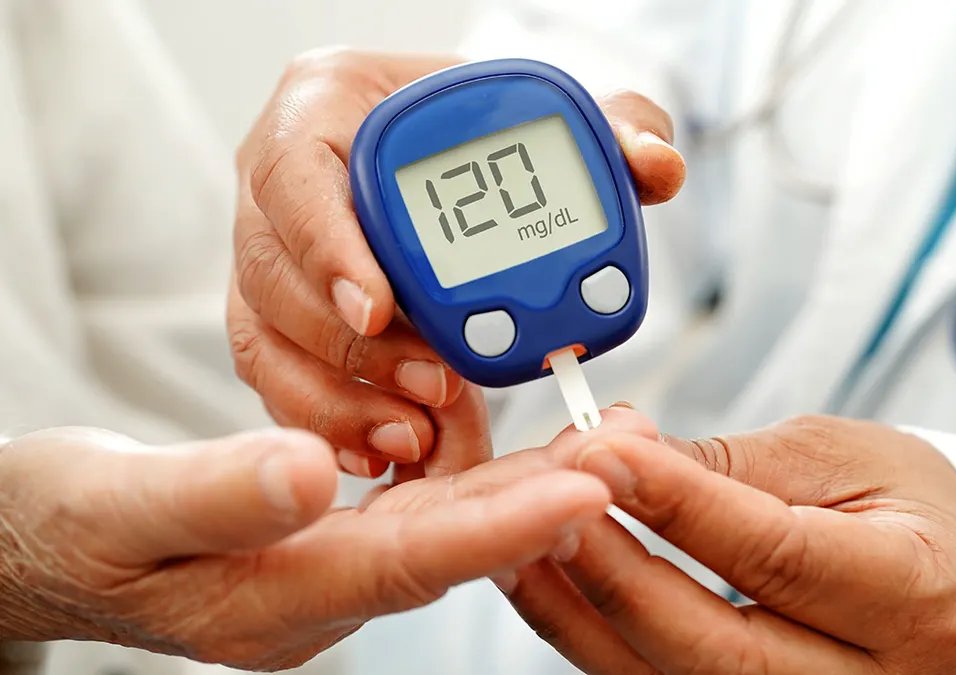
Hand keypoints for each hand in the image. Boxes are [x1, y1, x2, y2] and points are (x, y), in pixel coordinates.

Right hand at [0, 426, 609, 669]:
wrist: (41, 543)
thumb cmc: (65, 530)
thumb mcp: (115, 509)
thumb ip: (211, 496)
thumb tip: (311, 472)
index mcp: (271, 597)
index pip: (408, 562)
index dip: (500, 526)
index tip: (582, 489)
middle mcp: (319, 592)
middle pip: (456, 544)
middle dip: (549, 499)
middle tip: (632, 452)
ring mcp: (330, 569)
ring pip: (452, 524)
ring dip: (530, 482)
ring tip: (607, 437)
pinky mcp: (333, 538)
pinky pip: (426, 507)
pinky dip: (481, 473)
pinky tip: (526, 443)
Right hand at [228, 48, 685, 475]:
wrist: (443, 161)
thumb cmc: (477, 132)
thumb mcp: (546, 116)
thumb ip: (614, 126)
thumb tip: (656, 166)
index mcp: (325, 109)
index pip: (296, 173)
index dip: (330, 247)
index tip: (383, 306)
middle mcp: (277, 188)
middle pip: (276, 276)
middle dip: (354, 347)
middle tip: (437, 385)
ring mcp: (270, 259)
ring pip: (267, 340)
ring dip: (340, 399)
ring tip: (417, 435)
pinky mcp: (280, 319)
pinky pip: (280, 379)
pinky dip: (329, 424)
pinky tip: (385, 452)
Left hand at [508, 414, 955, 673]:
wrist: (938, 563)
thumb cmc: (902, 500)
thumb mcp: (838, 453)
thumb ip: (727, 463)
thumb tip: (621, 453)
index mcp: (920, 594)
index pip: (780, 555)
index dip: (682, 507)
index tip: (605, 455)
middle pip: (722, 650)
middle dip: (621, 576)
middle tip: (551, 506)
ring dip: (586, 615)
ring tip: (527, 545)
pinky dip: (596, 638)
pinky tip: (552, 583)